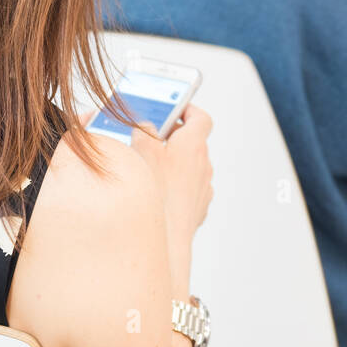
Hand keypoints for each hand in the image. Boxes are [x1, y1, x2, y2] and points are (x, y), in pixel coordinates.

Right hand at [131, 106, 213, 249]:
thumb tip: (147, 126)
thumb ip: (144, 131)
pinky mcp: (199, 205)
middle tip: (154, 138)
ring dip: (175, 162)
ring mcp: (204, 185)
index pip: (201, 118)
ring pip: (191, 165)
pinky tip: (158, 191)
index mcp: (193, 144)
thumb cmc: (157, 194)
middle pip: (194, 141)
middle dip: (175, 137)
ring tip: (152, 167)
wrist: (169, 237)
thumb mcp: (142, 151)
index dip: (189, 109)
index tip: (176, 108)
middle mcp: (204, 163)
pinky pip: (190, 187)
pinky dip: (177, 183)